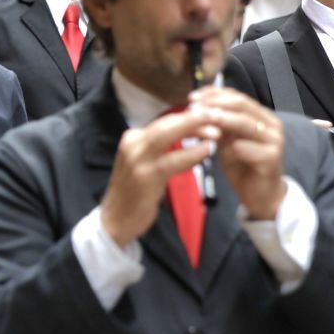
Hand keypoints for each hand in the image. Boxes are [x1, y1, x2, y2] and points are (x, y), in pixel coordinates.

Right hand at [101, 110, 215, 245]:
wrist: (115, 220)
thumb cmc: (134, 193)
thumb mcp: (144, 163)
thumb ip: (161, 148)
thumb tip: (188, 133)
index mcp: (133, 138)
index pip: (165, 121)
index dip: (189, 116)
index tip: (210, 114)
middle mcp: (132, 143)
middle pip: (167, 123)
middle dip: (194, 117)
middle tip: (217, 114)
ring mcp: (137, 159)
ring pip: (168, 136)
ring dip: (194, 131)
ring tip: (217, 131)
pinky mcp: (145, 176)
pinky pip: (172, 160)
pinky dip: (191, 153)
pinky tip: (207, 150)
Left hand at [189, 87, 287, 220]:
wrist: (260, 195)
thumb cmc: (242, 166)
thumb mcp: (227, 141)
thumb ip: (218, 124)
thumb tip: (198, 106)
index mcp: (261, 116)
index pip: (238, 97)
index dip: (215, 94)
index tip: (192, 96)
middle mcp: (271, 124)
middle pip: (242, 105)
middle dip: (216, 104)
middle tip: (195, 107)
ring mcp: (274, 140)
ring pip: (246, 124)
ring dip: (222, 120)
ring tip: (204, 118)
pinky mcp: (272, 158)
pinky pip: (248, 148)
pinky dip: (232, 146)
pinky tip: (219, 147)